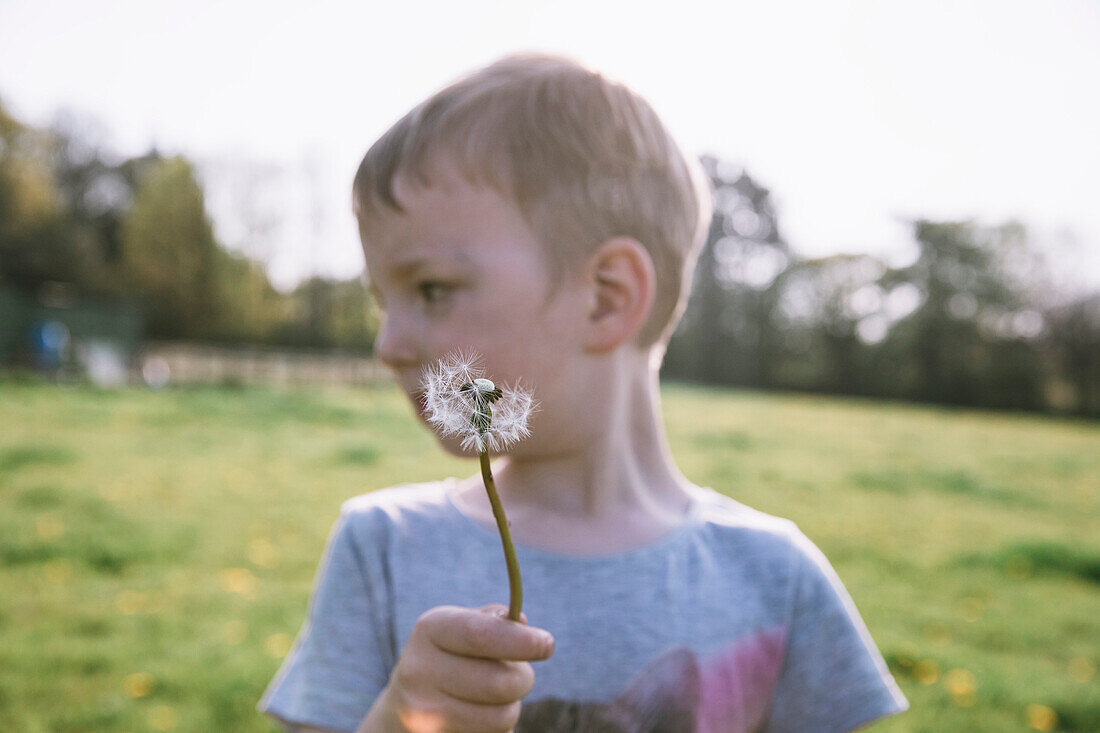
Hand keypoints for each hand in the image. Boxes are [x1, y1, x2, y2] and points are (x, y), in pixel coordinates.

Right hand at [364, 603, 554, 732]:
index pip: (482, 635)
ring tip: (493, 698)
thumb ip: (493, 621)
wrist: (404, 708)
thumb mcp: (461, 628)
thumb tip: (522, 624)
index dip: (522, 641)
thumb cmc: (449, 658)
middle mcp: (420, 671)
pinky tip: (477, 718)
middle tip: (517, 675)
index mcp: (430, 629)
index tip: (547, 645)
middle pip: (501, 683)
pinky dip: (497, 729)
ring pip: (502, 717)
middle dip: (522, 679)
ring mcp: (424, 714)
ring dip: (511, 708)